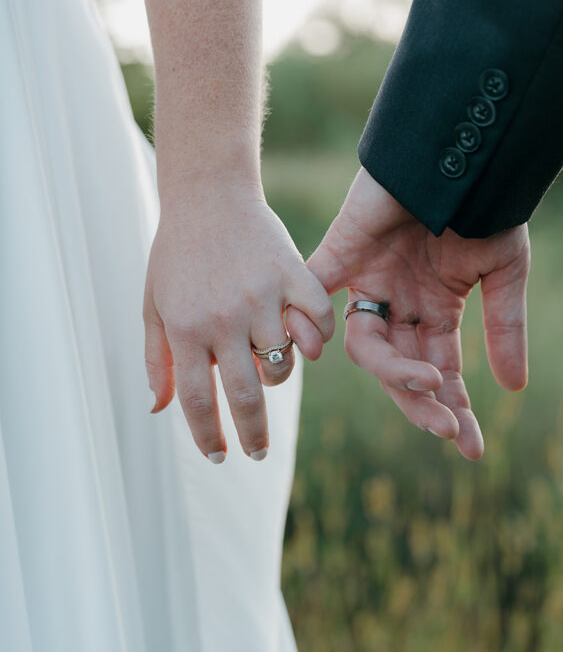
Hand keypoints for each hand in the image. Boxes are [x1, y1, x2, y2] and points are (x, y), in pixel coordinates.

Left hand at [143, 181, 334, 462]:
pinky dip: (318, 339)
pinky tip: (306, 342)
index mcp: (186, 327)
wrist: (208, 194)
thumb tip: (158, 411)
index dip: (209, 438)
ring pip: (284, 363)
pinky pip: (319, 322)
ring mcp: (262, 296)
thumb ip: (157, 360)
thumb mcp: (154, 305)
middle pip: (245, 396)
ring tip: (269, 370)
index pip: (198, 401)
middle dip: (253, 435)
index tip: (221, 456)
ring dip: (278, 377)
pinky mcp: (293, 273)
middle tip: (258, 453)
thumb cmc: (176, 253)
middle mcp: (224, 317)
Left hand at [303, 168, 529, 459]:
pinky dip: (307, 322)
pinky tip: (321, 352)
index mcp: (436, 307)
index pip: (439, 370)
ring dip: (396, 370)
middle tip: (448, 430)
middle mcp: (398, 301)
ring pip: (367, 345)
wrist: (462, 151)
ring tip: (429, 379)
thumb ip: (505, 328)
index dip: (452, 407)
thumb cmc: (486, 204)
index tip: (471, 448)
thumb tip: (513, 390)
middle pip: (400, 368)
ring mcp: (368, 279)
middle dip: (424, 402)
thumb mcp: (504, 271)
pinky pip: (312, 293)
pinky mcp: (339, 252)